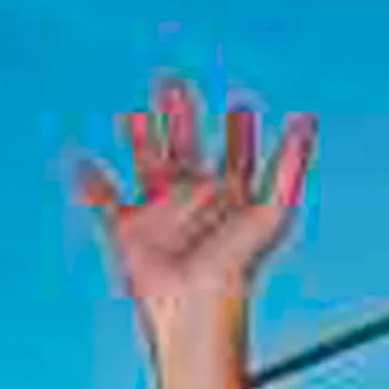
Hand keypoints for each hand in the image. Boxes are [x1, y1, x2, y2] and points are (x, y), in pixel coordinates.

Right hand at [75, 77, 313, 378]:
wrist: (196, 307)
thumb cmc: (237, 267)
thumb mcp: (272, 210)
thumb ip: (289, 163)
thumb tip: (307, 119)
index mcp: (228, 197)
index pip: (235, 155)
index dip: (238, 132)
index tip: (241, 107)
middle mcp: (193, 201)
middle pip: (185, 149)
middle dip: (180, 116)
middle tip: (172, 82)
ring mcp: (159, 215)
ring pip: (146, 164)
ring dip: (140, 138)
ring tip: (134, 112)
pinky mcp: (127, 233)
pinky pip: (104, 201)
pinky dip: (91, 183)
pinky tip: (81, 161)